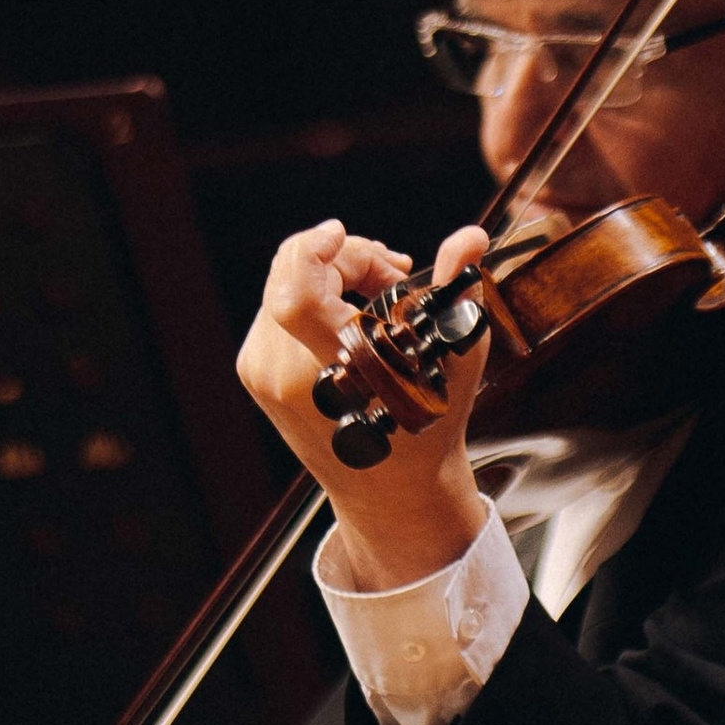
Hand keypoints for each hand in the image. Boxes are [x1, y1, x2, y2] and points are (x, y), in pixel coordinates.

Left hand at [237, 219, 494, 591]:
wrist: (391, 491)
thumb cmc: (429, 424)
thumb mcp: (451, 356)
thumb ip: (455, 289)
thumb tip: (471, 236)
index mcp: (334, 368)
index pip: (296, 288)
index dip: (314, 247)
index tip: (342, 233)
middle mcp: (284, 371)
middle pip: (296, 274)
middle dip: (346, 258)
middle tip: (393, 274)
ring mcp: (261, 372)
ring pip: (286, 286)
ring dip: (332, 277)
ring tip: (381, 297)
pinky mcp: (253, 371)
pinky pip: (279, 309)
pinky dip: (313, 298)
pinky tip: (351, 317)